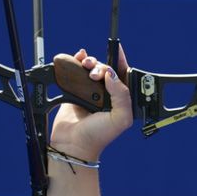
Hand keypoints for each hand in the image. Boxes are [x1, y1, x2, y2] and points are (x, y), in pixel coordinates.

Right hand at [49, 47, 132, 162]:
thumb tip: (111, 75)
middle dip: (102, 65)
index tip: (118, 50)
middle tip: (95, 75)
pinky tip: (78, 58)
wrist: (72, 145)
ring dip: (90, 61)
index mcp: (120, 99)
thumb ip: (122, 96)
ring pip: (92, 68)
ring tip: (86, 65)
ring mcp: (90, 92)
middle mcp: (106, 94)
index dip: (121, 62)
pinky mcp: (74, 91)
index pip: (123, 75)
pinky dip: (77, 61)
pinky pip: (76, 72)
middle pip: (106, 69)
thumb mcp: (120, 118)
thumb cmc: (98, 136)